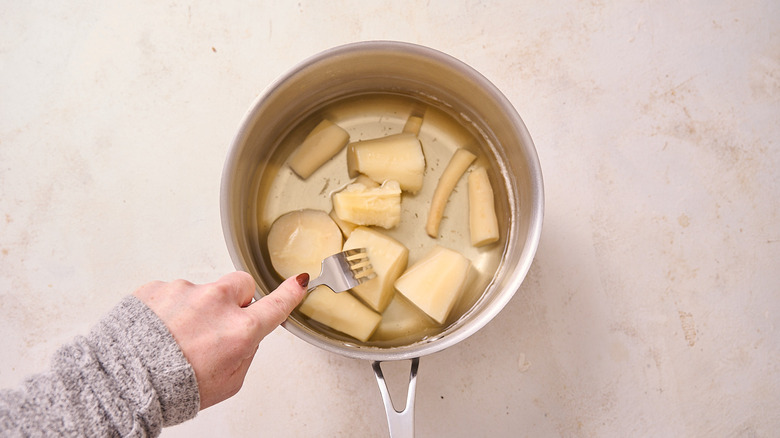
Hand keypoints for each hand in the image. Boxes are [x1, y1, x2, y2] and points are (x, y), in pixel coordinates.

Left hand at [133, 271, 308, 409]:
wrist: (126, 382)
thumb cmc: (174, 389)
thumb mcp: (228, 384)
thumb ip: (245, 353)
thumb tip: (246, 336)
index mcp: (238, 330)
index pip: (275, 305)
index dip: (290, 293)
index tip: (299, 282)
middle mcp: (215, 304)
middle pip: (241, 284)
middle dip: (235, 300)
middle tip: (217, 324)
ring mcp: (185, 291)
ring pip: (202, 291)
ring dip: (195, 309)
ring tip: (174, 339)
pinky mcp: (158, 287)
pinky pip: (172, 293)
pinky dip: (168, 309)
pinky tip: (158, 332)